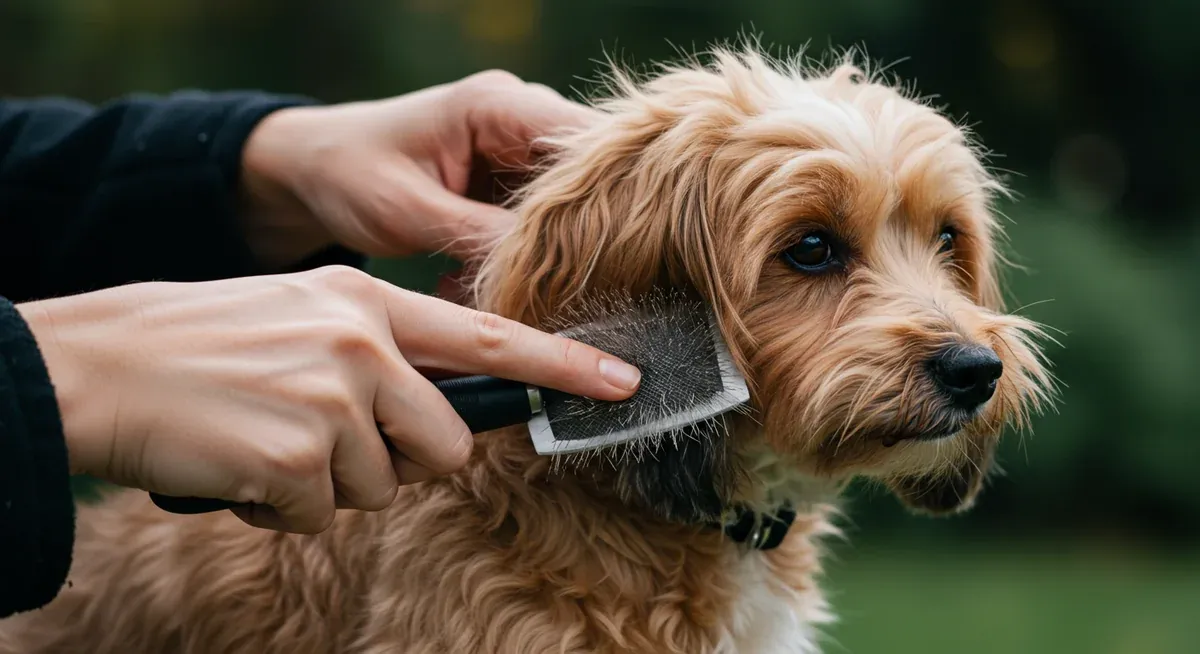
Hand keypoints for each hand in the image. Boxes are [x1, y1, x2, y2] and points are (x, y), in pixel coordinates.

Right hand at [17, 266, 639, 532]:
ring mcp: (331, 398)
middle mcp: (361, 342)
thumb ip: (381, 351)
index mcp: (368, 299)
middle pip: (445, 443)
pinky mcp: (297, 456)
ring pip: (383, 484)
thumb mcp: (306, 314)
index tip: (624, 380)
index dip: (565, 362)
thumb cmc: (210, 342)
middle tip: (333, 441)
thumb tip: (446, 416)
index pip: (491, 334)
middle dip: (403, 461)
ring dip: (332, 483)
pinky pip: (321, 514)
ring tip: (272, 440)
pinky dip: (282, 507)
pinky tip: (243, 466)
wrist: (105, 364)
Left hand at [238, 71, 596, 268]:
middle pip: (586, 176)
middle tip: (564, 292)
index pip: (583, 140)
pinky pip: (537, 224)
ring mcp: (516, 154)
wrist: (310, 172)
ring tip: (518, 298)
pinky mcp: (507, 186)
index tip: (604, 254)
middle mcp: (519, 121)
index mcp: (497, 105)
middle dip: (579, 236)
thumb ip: (477, 234)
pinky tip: (488, 291)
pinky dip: (519, 260)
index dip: (605, 193)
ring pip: (566, 207)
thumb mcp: (409, 210)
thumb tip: (547, 268)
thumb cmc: (347, 174)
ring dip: (546, 256)